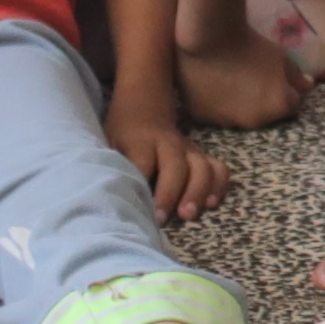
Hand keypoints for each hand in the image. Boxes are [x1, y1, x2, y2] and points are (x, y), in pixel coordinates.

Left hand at [114, 83, 224, 229]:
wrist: (143, 104)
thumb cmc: (122, 132)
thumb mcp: (107, 142)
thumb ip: (110, 165)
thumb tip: (105, 197)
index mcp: (140, 141)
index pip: (142, 161)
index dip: (141, 183)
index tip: (136, 207)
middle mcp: (167, 144)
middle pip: (175, 165)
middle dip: (171, 192)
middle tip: (162, 219)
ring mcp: (188, 148)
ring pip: (202, 166)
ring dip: (198, 191)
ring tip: (189, 214)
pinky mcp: (201, 154)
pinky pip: (219, 167)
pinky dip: (219, 186)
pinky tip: (210, 204)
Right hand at [175, 29, 307, 131]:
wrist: (210, 41)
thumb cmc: (251, 45)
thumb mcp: (281, 56)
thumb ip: (296, 75)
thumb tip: (307, 86)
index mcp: (279, 105)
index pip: (292, 105)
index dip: (287, 90)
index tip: (279, 78)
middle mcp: (256, 121)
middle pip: (268, 115)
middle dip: (267, 102)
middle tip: (256, 80)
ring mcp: (229, 123)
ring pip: (241, 118)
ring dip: (243, 107)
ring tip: (235, 83)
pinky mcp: (205, 119)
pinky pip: (218, 116)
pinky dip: (221, 107)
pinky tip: (216, 88)